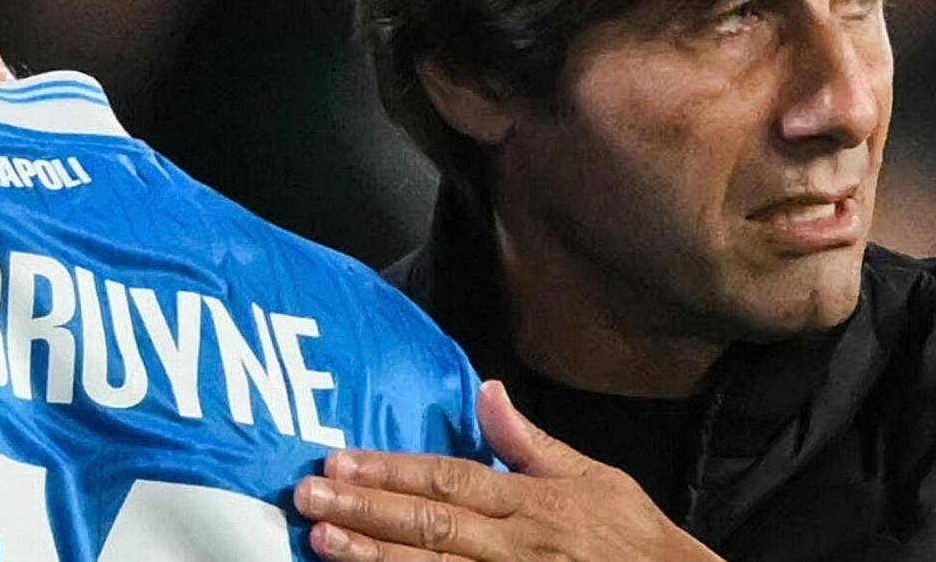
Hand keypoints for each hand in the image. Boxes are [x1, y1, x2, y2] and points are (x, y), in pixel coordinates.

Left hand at [293, 378, 724, 561]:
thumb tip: (489, 390)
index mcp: (529, 501)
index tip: (340, 461)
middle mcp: (511, 545)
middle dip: (364, 510)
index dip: (392, 471)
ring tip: (319, 542)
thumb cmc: (628, 535)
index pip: (448, 479)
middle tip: (307, 496)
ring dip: (371, 557)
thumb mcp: (589, 475)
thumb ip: (529, 441)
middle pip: (427, 524)